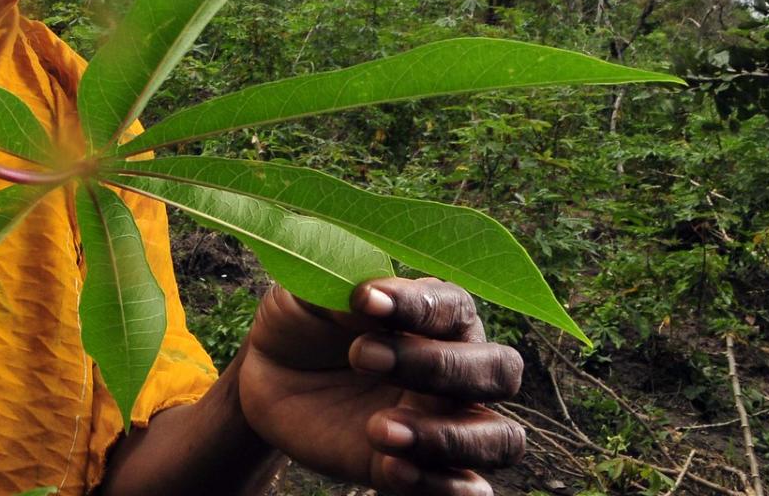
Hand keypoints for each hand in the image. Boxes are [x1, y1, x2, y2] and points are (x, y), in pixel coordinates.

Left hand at [236, 278, 525, 494]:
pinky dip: (436, 484)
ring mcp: (444, 422)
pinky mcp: (420, 469)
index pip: (454, 308)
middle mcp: (456, 369)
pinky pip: (461, 489)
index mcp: (436, 316)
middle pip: (498, 371)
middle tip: (362, 358)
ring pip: (499, 439)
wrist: (269, 378)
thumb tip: (367, 300)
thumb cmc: (302, 324)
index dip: (417, 306)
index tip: (364, 300)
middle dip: (438, 366)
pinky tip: (391, 467)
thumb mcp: (307, 297)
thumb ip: (338, 291)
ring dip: (447, 437)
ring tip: (380, 428)